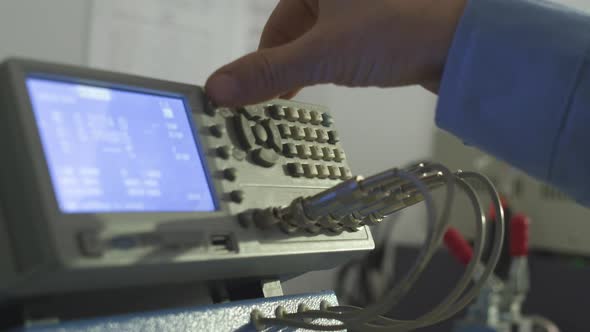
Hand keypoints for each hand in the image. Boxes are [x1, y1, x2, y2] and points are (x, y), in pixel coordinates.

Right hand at [205, 0, 466, 106]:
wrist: (466, 41)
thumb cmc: (396, 32)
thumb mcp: (323, 54)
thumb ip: (267, 71)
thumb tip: (214, 87)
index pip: (274, 25)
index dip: (264, 63)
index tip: (258, 97)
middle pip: (297, 32)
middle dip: (291, 68)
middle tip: (285, 104)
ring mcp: (359, 7)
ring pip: (322, 38)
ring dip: (314, 68)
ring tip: (316, 95)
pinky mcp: (380, 19)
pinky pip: (345, 40)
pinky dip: (339, 61)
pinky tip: (345, 76)